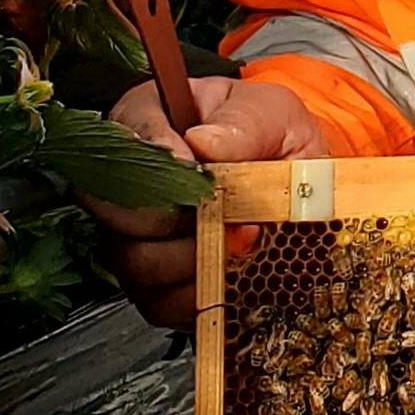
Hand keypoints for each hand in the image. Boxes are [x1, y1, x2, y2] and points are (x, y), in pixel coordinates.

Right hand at [83, 76, 323, 327]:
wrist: (298, 181)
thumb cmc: (274, 137)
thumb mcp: (272, 112)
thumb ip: (244, 122)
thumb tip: (205, 143)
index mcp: (148, 121)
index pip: (125, 140)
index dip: (159, 161)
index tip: (198, 169)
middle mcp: (129, 184)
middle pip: (116, 210)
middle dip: (174, 217)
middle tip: (218, 211)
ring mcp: (137, 238)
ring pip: (135, 261)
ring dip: (192, 257)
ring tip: (237, 239)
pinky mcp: (157, 284)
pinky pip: (160, 303)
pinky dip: (200, 293)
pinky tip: (231, 271)